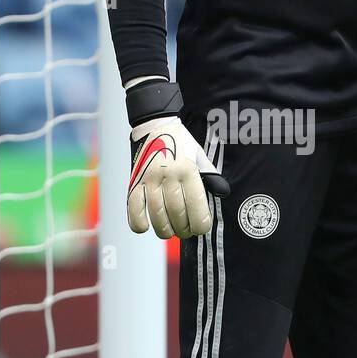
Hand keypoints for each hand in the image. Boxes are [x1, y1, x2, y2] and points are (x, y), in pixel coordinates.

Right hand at [127, 116, 229, 238]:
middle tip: (186, 231)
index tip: (201, 228)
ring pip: (157, 215)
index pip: (196, 205)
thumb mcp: (200, 156)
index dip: (200, 224)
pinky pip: (134, 209)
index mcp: (187, 169)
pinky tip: (147, 226)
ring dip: (165, 230)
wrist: (155, 126)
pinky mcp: (134, 182)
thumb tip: (222, 193)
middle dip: (184, 229)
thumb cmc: (181, 143)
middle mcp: (168, 175)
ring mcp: (149, 180)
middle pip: (177, 214)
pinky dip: (139, 223)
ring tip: (170, 231)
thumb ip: (211, 176)